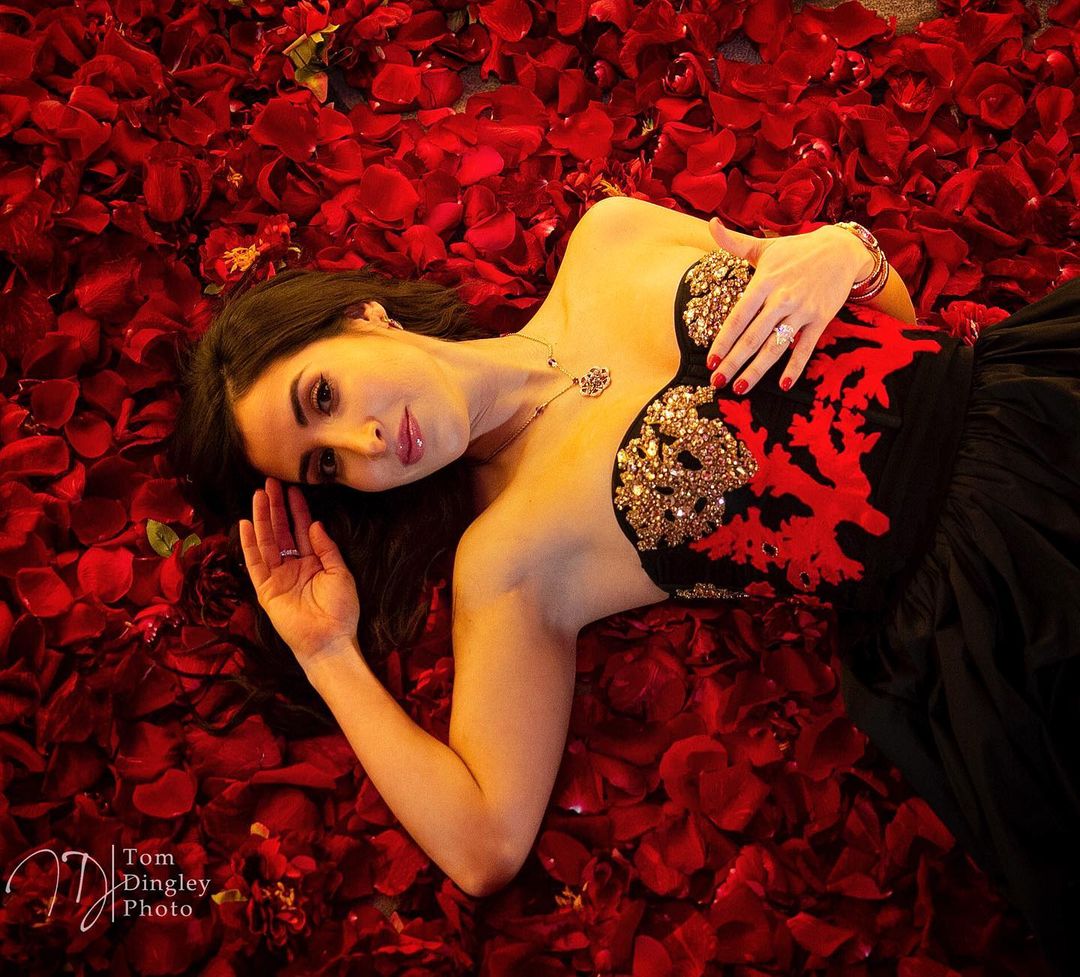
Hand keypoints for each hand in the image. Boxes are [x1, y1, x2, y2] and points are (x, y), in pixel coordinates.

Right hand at [239, 476, 360, 671]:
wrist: (330, 640)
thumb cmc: (340, 610)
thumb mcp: (340, 573)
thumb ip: (327, 548)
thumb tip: (316, 524)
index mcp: (313, 562)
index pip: (302, 530)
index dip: (297, 510)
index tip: (292, 490)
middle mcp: (293, 566)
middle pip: (281, 531)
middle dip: (275, 508)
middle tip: (270, 484)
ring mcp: (278, 577)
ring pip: (267, 542)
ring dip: (262, 519)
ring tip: (257, 496)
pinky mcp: (266, 590)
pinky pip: (255, 563)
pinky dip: (249, 544)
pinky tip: (245, 525)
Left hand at [704, 220, 871, 393]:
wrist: (841, 250)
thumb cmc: (796, 250)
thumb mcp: (764, 246)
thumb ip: (734, 243)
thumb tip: (712, 224)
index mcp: (763, 282)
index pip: (738, 317)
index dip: (723, 341)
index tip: (710, 361)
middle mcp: (781, 298)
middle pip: (753, 337)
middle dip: (733, 362)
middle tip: (717, 382)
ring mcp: (802, 310)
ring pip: (776, 346)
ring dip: (757, 370)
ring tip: (740, 388)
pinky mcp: (820, 319)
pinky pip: (806, 347)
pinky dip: (795, 367)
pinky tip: (783, 385)